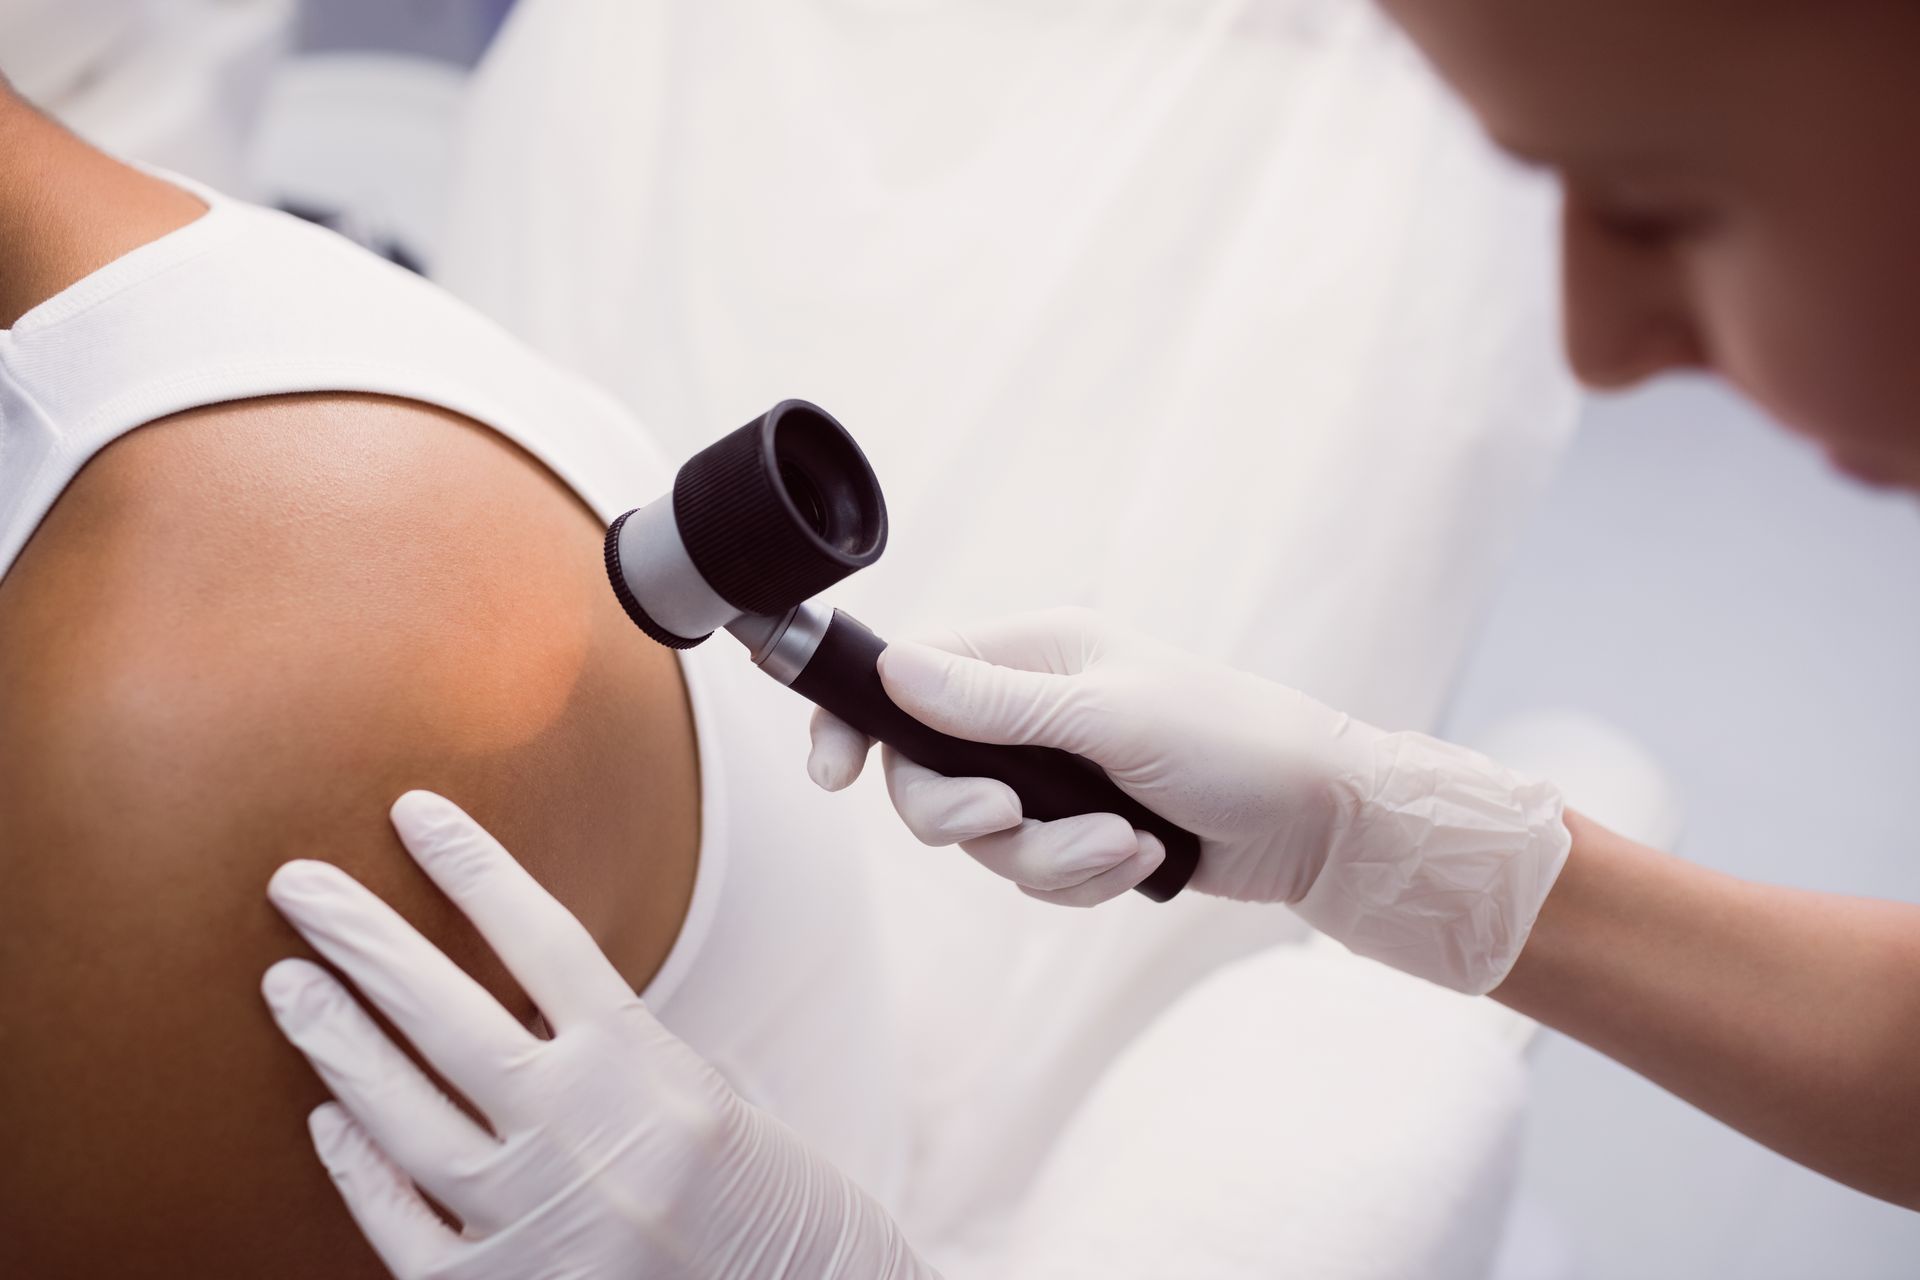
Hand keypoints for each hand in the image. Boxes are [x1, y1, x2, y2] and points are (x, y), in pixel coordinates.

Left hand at [262, 791, 934, 1279]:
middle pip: (449, 1017)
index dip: (475, 871)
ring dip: (337, 1043)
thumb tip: (515, 1007)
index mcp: (652, 1071)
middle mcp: (588, 1136)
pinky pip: (405, 1229)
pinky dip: (360, 1171)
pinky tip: (328, 1120)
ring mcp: (539, 1222)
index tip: (414, 812)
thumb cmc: (773, 1208)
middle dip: (364, 940)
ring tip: (287, 981)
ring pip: (405, 1118)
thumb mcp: (706, 1101)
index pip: (544, 941)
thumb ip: (612, 1055)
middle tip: (295, 882)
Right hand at [807, 607, 1569, 992]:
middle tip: (1013, 817)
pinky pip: (1035, 872)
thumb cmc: (1236, 744)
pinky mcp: (1081, 830)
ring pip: (984, 838)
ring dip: (1051, 857)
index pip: (908, 673)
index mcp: (1036, 653)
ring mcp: (1056, 773)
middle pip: (928, 773)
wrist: (1324, 823)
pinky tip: (1143, 859)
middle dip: (971, 814)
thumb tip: (893, 668)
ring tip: (1126, 845)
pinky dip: (1083, 877)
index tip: (831, 774)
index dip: (855, 718)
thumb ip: (997, 702)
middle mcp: (1033, 710)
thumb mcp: (1113, 717)